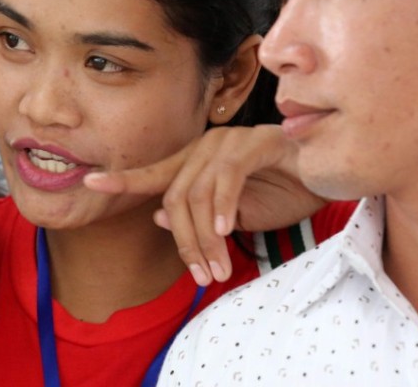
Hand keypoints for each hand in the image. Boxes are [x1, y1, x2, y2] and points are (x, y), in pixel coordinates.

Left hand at [83, 125, 324, 286]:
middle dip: (184, 242)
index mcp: (196, 162)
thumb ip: (196, 215)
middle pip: (176, 197)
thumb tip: (157, 217)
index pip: (153, 173)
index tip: (90, 183)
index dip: (123, 180)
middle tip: (200, 276)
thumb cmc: (281, 192)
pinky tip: (228, 229)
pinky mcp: (260, 143)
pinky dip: (225, 206)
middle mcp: (206, 147)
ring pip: (199, 193)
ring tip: (217, 268)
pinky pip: (229, 177)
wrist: (328, 178)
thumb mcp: (233, 214)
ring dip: (206, 237)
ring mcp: (231, 141)